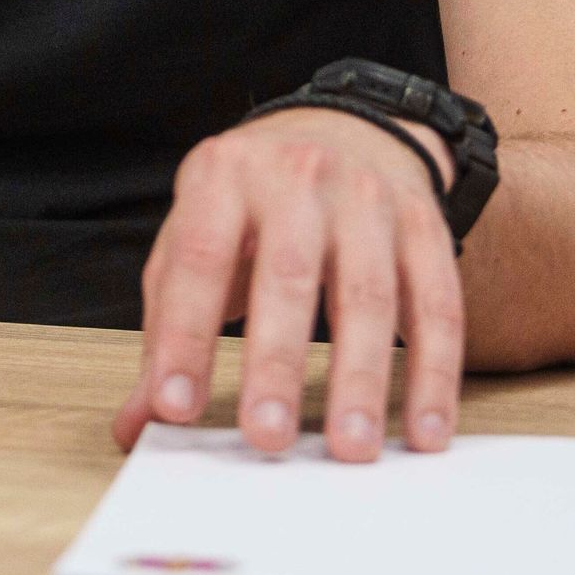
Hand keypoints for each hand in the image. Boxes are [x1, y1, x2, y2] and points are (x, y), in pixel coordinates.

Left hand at [112, 107, 464, 462]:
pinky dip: (434, 374)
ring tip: (351, 448)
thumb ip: (165, 329)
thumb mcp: (194, 239)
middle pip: (288, 276)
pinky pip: (438, 305)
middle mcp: (298, 177)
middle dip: (276, 363)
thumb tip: (136, 425)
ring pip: (369, 294)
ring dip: (361, 378)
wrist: (347, 126)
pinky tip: (422, 431)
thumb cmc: (254, 202)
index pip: (198, 259)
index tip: (174, 408)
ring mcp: (368, 199)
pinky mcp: (425, 226)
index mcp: (223, 176)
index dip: (184, 336)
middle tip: (267, 439)